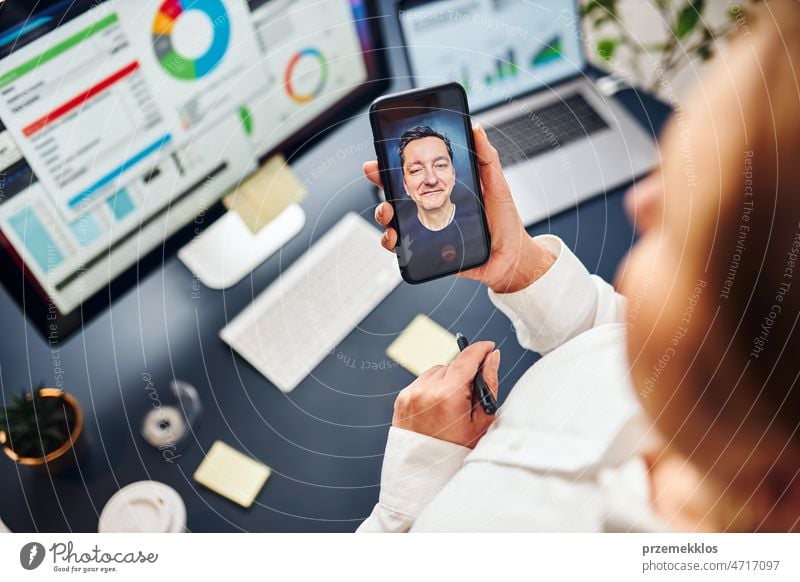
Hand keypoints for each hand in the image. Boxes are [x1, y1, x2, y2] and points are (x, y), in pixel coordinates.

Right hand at [365, 124, 555, 292]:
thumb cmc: (505, 222)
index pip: (412, 175)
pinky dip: (392, 243)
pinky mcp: (428, 252)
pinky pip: (402, 249)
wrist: (511, 257)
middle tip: (378, 178)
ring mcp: (427, 230)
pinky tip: (396, 238)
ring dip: (383, 214)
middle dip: (380, 185)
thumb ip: (486, 157)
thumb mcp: (496, 184)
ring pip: (393, 222)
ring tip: (389, 212)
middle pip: (395, 195)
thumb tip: (476, 129)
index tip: (379, 159)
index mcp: (443, 190)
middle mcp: (431, 209)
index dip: (392, 167)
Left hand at [392, 341, 499, 447]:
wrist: (426, 471)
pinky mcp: (401, 399)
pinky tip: (438, 407)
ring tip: (453, 403)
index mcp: (448, 396)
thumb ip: (489, 384)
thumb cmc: (458, 449)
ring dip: (447, 380)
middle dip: (465, 372)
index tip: (489, 347)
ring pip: (436, 371)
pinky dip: (432, 388)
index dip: (480, 350)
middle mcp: (426, 390)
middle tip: (472, 393)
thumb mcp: (482, 420)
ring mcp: (411, 394)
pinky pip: (422, 382)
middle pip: (452, 365)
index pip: (466, 359)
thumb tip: (493, 357)